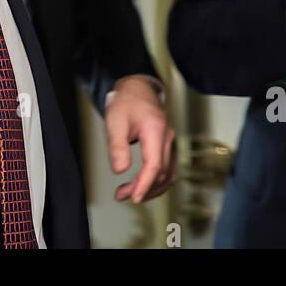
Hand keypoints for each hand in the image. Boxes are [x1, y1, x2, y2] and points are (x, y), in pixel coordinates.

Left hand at [105, 76, 174, 203]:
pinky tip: (143, 185)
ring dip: (152, 188)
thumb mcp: (115, 121)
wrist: (137, 88)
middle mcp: (167, 137)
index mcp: (156, 130)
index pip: (154, 165)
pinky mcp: (167, 145)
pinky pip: (167, 168)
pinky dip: (156, 181)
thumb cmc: (127, 101)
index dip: (145, 184)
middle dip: (144, 189)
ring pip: (168, 174)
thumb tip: (120, 170)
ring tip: (131, 193)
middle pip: (163, 173)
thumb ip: (117, 146)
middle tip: (123, 195)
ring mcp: (170, 141)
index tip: (134, 197)